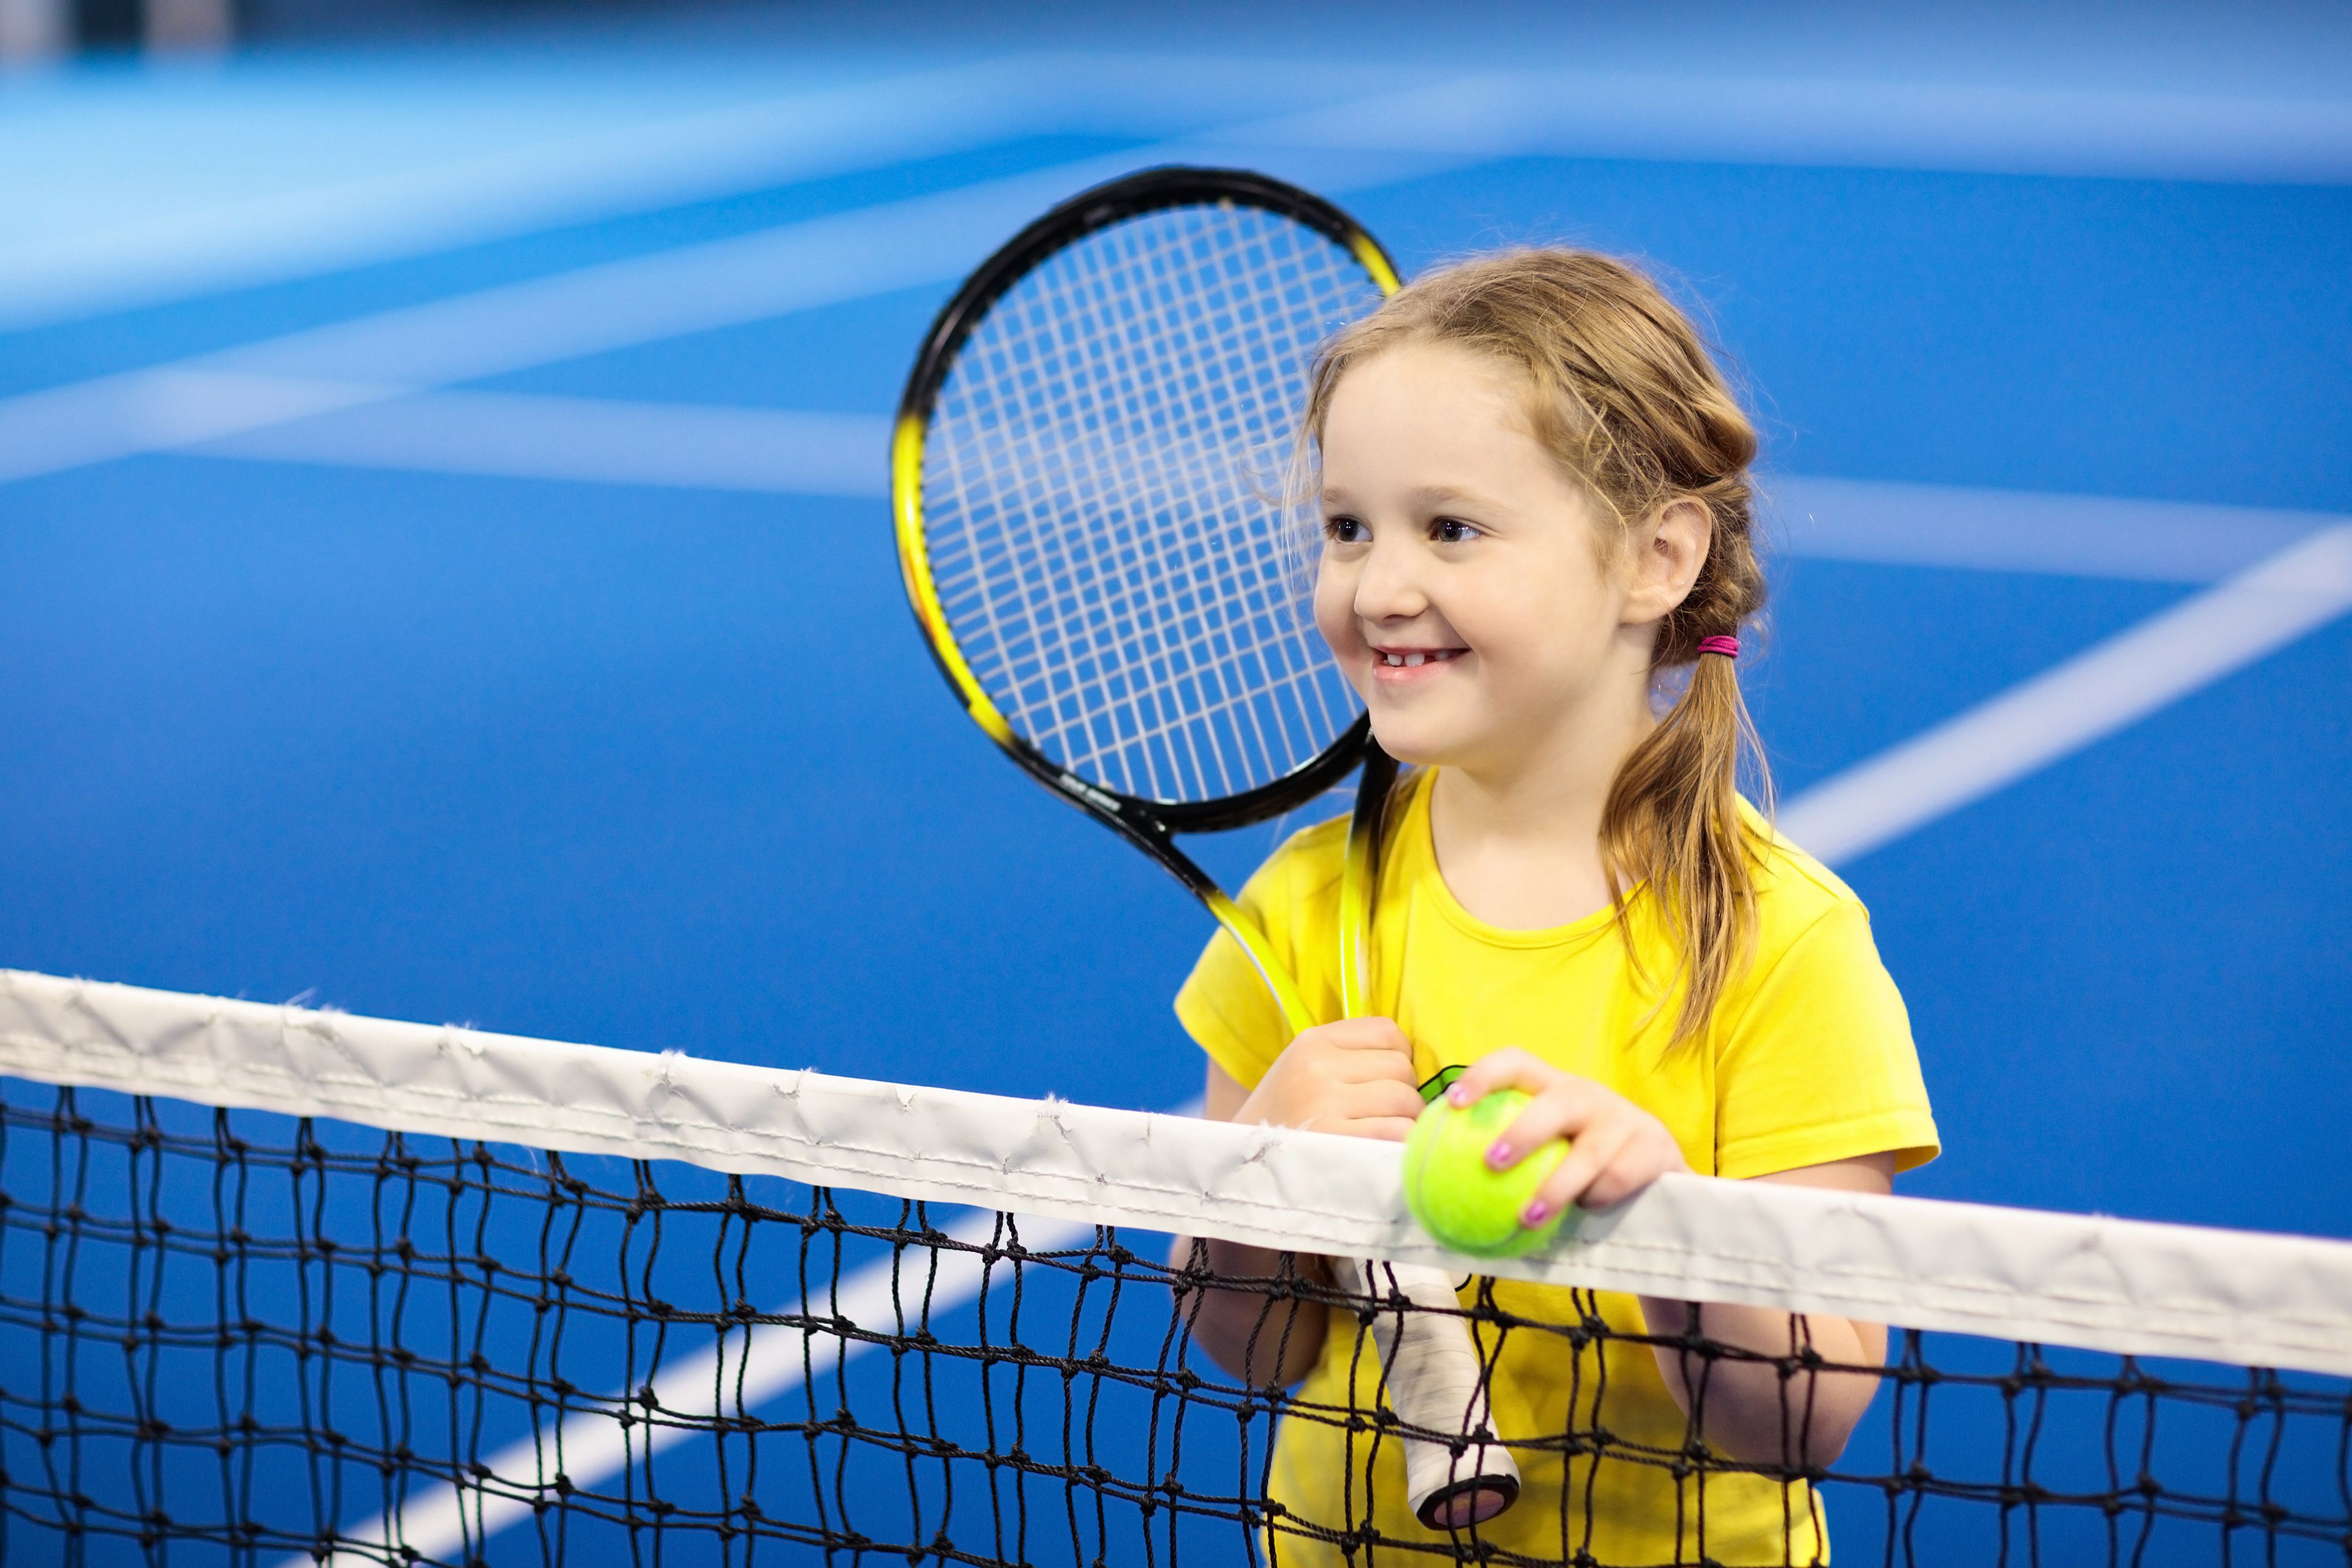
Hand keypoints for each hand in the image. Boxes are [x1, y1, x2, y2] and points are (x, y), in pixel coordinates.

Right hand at [1236, 1017, 1422, 1140]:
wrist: (1244, 1165)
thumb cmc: (1288, 1118)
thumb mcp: (1305, 1069)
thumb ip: (1352, 1056)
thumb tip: (1417, 1061)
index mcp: (1312, 1042)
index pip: (1387, 1032)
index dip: (1400, 1056)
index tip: (1388, 1079)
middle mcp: (1317, 1068)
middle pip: (1401, 1068)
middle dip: (1405, 1092)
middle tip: (1385, 1113)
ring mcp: (1325, 1105)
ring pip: (1405, 1099)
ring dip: (1407, 1120)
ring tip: (1385, 1132)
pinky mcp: (1336, 1142)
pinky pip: (1398, 1133)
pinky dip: (1401, 1142)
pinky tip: (1383, 1149)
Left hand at [1444, 1048, 1689, 1225]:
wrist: (1657, 1177)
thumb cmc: (1577, 1165)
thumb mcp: (1545, 1150)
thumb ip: (1501, 1158)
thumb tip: (1423, 1184)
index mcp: (1554, 1088)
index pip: (1517, 1063)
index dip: (1484, 1075)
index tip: (1452, 1102)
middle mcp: (1589, 1095)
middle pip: (1557, 1102)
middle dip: (1523, 1131)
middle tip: (1492, 1163)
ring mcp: (1626, 1120)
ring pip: (1589, 1151)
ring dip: (1556, 1186)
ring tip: (1526, 1217)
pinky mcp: (1656, 1148)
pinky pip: (1620, 1177)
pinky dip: (1598, 1197)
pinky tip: (1586, 1212)